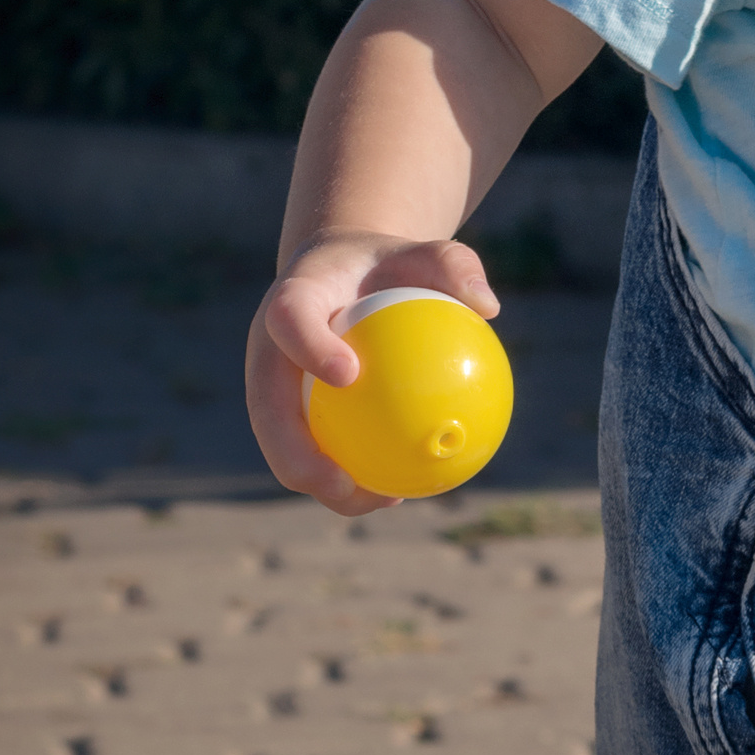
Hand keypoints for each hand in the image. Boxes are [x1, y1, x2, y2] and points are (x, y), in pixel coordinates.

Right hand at [245, 232, 501, 513]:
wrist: (348, 278)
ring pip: (285, 445)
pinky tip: (399, 493)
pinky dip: (351, 477)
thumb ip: (455, 267)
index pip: (289, 319)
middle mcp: (269, 348)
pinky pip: (318, 451)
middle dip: (293, 452)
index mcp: (292, 298)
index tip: (348, 374)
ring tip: (377, 500)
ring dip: (321, 482)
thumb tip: (489, 306)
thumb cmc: (396, 266)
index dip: (308, 347)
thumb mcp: (429, 253)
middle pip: (266, 407)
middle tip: (341, 480)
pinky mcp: (291, 414)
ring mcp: (273, 386)